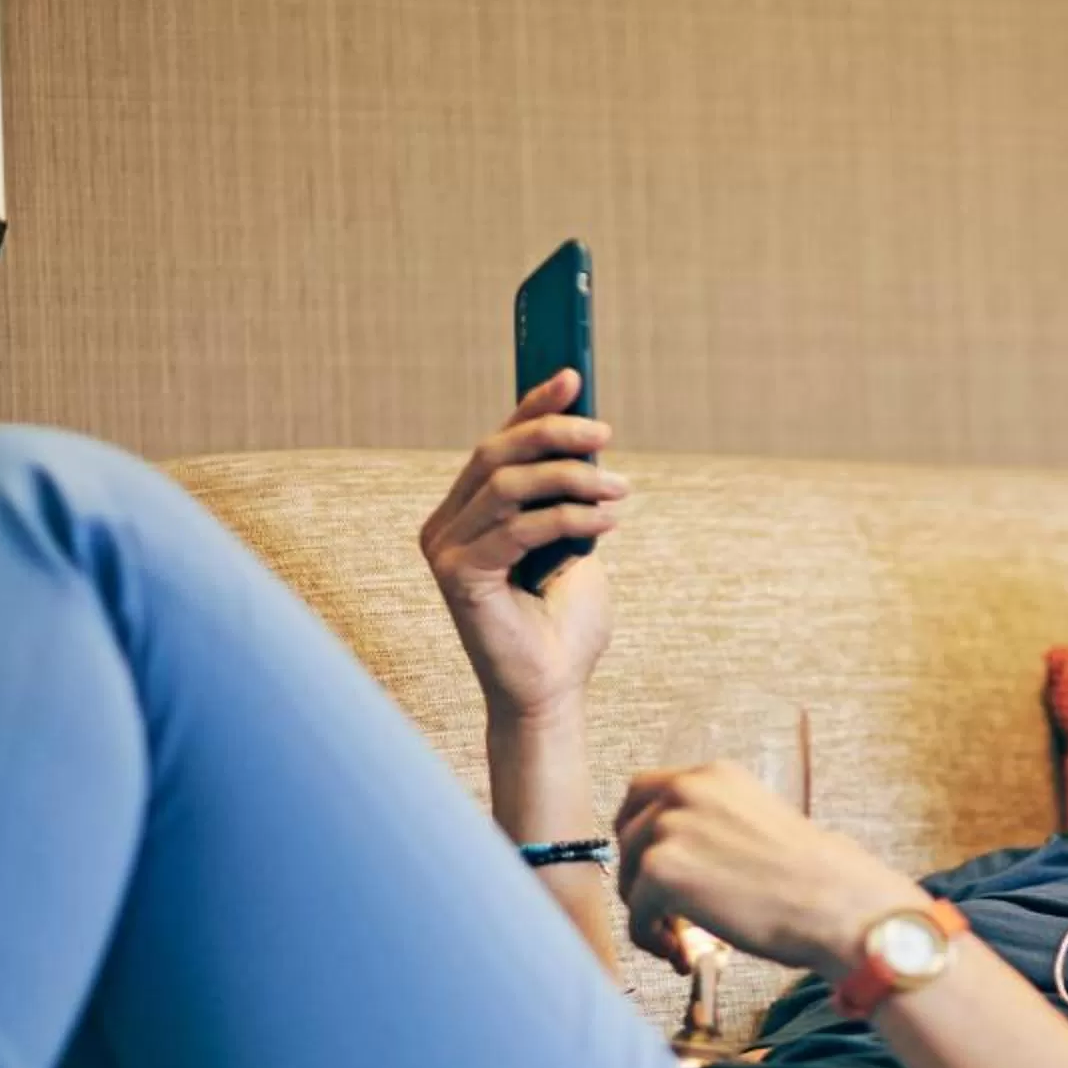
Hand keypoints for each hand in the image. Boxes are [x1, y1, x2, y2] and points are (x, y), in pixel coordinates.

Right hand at [418, 371, 629, 722]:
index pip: (498, 444)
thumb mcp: (574, 544)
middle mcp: (446, 526)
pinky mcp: (458, 577)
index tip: (573, 376)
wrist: (552, 691)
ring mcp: (447, 551)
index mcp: (468, 513)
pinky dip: (569, 519)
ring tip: (620, 490)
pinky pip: (519, 529)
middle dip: (553, 432)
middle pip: (496, 455)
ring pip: (509, 486)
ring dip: (572, 479)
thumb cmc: (563, 624)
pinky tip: (607, 522)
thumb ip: (569, 497)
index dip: (532, 406)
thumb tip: (590, 440)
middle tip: (605, 433)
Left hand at [615, 762, 926, 974]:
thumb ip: (719, 827)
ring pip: (629, 876)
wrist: (837, 905)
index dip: (642, 833)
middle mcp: (687, 789)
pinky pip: (635, 913)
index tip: (652, 865)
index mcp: (715, 775)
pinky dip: (650, 939)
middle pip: (628, 831)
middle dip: (638, 874)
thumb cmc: (818, 880)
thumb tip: (688, 858)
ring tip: (680, 941)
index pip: (647, 792)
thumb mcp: (764, 824)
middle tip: (665, 912)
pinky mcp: (660, 871)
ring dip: (649, 912)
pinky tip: (680, 954)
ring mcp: (668, 827)